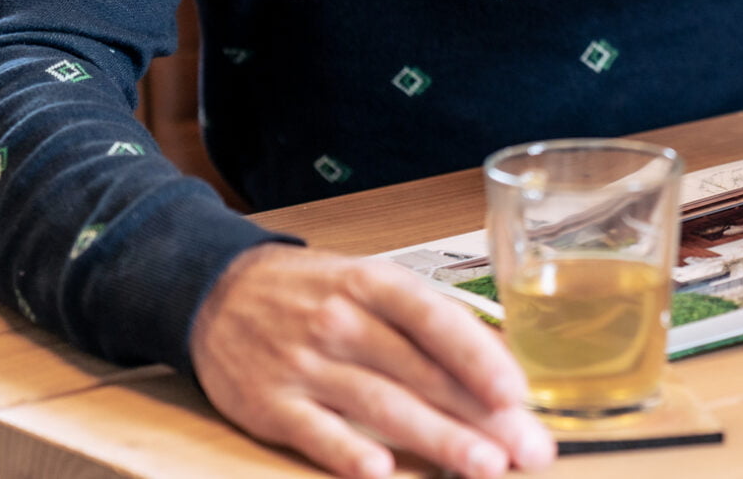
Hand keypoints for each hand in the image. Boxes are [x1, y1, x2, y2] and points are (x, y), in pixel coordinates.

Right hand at [190, 243, 554, 478]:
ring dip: (436, 438)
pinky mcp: (269, 405)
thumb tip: (498, 359)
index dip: (481, 358)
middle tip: (526, 448)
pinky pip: (315, 432)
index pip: (437, 321)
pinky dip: (347, 452)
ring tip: (482, 465)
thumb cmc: (312, 291)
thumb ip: (427, 320)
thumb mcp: (370, 282)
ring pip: (381, 405)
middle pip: (421, 372)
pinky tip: (380, 471)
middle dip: (481, 415)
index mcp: (375, 284)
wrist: (216, 292)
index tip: (518, 393)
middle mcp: (342, 321)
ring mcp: (305, 365)